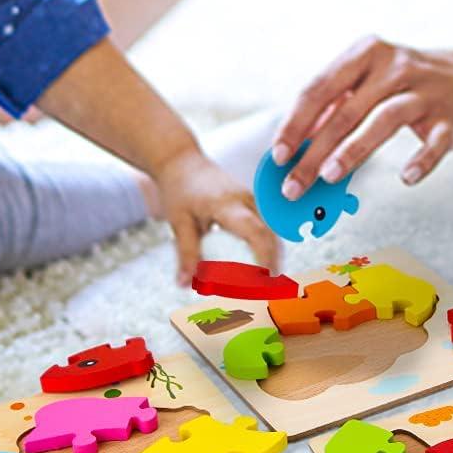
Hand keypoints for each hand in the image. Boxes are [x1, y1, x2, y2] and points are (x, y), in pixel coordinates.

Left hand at [152, 148, 280, 286]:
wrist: (181, 161)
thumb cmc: (179, 189)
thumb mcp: (178, 221)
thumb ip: (185, 254)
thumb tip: (184, 285)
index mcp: (227, 204)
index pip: (256, 233)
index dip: (265, 259)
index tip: (265, 282)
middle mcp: (246, 199)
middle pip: (271, 234)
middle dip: (274, 263)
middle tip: (267, 291)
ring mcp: (252, 199)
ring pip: (273, 231)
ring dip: (273, 256)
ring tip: (265, 283)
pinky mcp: (252, 202)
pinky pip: (266, 226)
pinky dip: (267, 246)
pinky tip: (260, 266)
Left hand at [271, 36, 452, 197]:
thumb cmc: (413, 83)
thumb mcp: (374, 80)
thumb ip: (339, 104)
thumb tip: (298, 142)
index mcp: (368, 53)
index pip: (321, 87)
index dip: (296, 123)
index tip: (278, 154)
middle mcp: (396, 66)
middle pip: (346, 110)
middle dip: (314, 150)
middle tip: (293, 184)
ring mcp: (427, 91)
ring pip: (384, 119)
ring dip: (353, 149)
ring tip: (328, 176)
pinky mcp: (452, 117)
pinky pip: (435, 141)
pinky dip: (421, 160)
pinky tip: (406, 178)